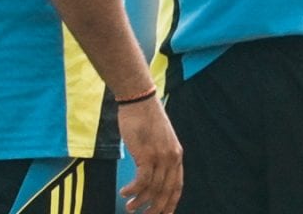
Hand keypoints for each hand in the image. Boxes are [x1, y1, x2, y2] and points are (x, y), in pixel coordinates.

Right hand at [117, 96, 182, 213]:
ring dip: (140, 202)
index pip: (177, 187)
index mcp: (176, 156)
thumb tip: (149, 170)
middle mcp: (171, 159)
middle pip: (166, 192)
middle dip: (155, 209)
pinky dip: (133, 190)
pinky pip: (141, 181)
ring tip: (129, 208)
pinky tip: (125, 193)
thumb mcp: (157, 138)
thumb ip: (158, 154)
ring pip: (152, 189)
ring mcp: (160, 157)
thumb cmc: (143, 116)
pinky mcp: (146, 155)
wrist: (138, 100)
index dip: (170, 203)